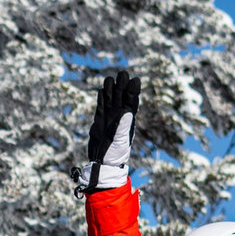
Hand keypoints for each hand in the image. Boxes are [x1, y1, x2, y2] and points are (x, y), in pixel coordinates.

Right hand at [85, 70, 138, 190]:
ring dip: (111, 89)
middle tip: (123, 73)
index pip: (132, 101)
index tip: (135, 80)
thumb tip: (127, 111)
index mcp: (128, 120)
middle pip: (121, 97)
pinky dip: (102, 98)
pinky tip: (102, 90)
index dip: (133, 91)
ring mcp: (109, 117)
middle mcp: (119, 116)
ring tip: (110, 78)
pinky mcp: (99, 120)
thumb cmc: (116, 153)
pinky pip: (101, 106)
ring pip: (110, 99)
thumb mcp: (121, 140)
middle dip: (122, 85)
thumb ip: (123, 126)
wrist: (103, 162)